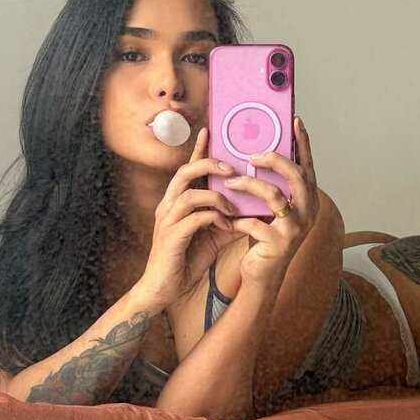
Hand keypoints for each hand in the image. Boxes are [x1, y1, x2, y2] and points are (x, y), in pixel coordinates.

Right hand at [137, 128, 244, 309]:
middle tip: (232, 168)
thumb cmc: (186, 260)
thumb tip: (255, 211)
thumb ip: (230, 221)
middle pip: (185, 173)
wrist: (163, 289)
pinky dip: (214, 219)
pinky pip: (194, 219)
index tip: (209, 130)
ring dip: (216, 197)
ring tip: (233, 206)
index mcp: (177, 201)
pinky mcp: (171, 237)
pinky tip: (227, 227)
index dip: (198, 150)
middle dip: (208, 165)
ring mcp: (168, 220)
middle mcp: (169, 206)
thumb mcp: (213, 237)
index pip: (188, 169)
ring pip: (189, 194)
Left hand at [223, 116, 319, 288]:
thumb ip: (273, 185)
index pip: (308, 165)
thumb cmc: (265, 235)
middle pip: (297, 175)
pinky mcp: (280, 243)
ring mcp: (296, 228)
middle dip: (274, 160)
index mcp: (308, 198)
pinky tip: (226, 219)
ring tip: (231, 182)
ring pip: (274, 195)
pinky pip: (255, 223)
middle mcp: (308, 211)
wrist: (263, 274)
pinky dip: (238, 219)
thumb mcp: (273, 209)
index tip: (295, 120)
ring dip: (249, 185)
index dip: (303, 142)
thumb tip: (256, 153)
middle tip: (251, 155)